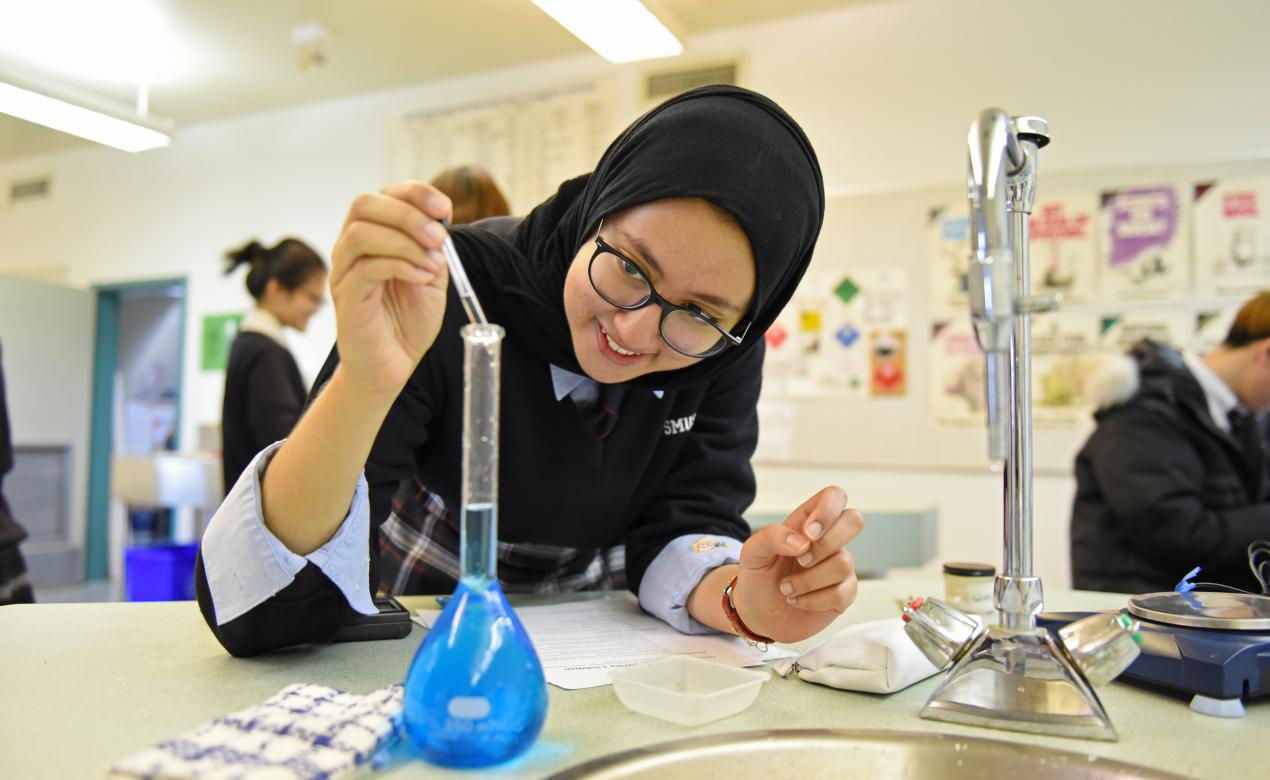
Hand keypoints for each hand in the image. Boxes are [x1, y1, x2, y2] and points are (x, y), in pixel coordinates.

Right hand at [329, 182, 452, 396]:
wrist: (392, 366)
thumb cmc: (408, 322)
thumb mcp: (431, 277)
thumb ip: (433, 248)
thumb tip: (441, 222)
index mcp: (372, 237)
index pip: (383, 195)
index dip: (415, 193)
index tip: (445, 209)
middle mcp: (350, 249)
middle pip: (364, 204)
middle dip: (408, 213)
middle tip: (439, 237)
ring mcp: (343, 271)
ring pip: (361, 232)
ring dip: (404, 240)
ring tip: (432, 262)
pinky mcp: (345, 297)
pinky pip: (365, 268)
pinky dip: (401, 266)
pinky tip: (422, 278)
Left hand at [734, 486, 862, 642]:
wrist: (757, 613)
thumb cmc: (758, 575)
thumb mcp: (752, 552)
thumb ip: (772, 536)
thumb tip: (802, 542)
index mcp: (807, 522)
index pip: (834, 496)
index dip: (827, 511)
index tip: (808, 534)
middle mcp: (828, 540)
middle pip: (854, 520)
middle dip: (826, 543)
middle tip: (800, 560)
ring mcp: (838, 566)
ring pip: (844, 563)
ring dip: (808, 580)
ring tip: (786, 588)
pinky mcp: (844, 594)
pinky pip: (843, 593)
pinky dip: (814, 600)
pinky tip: (797, 600)